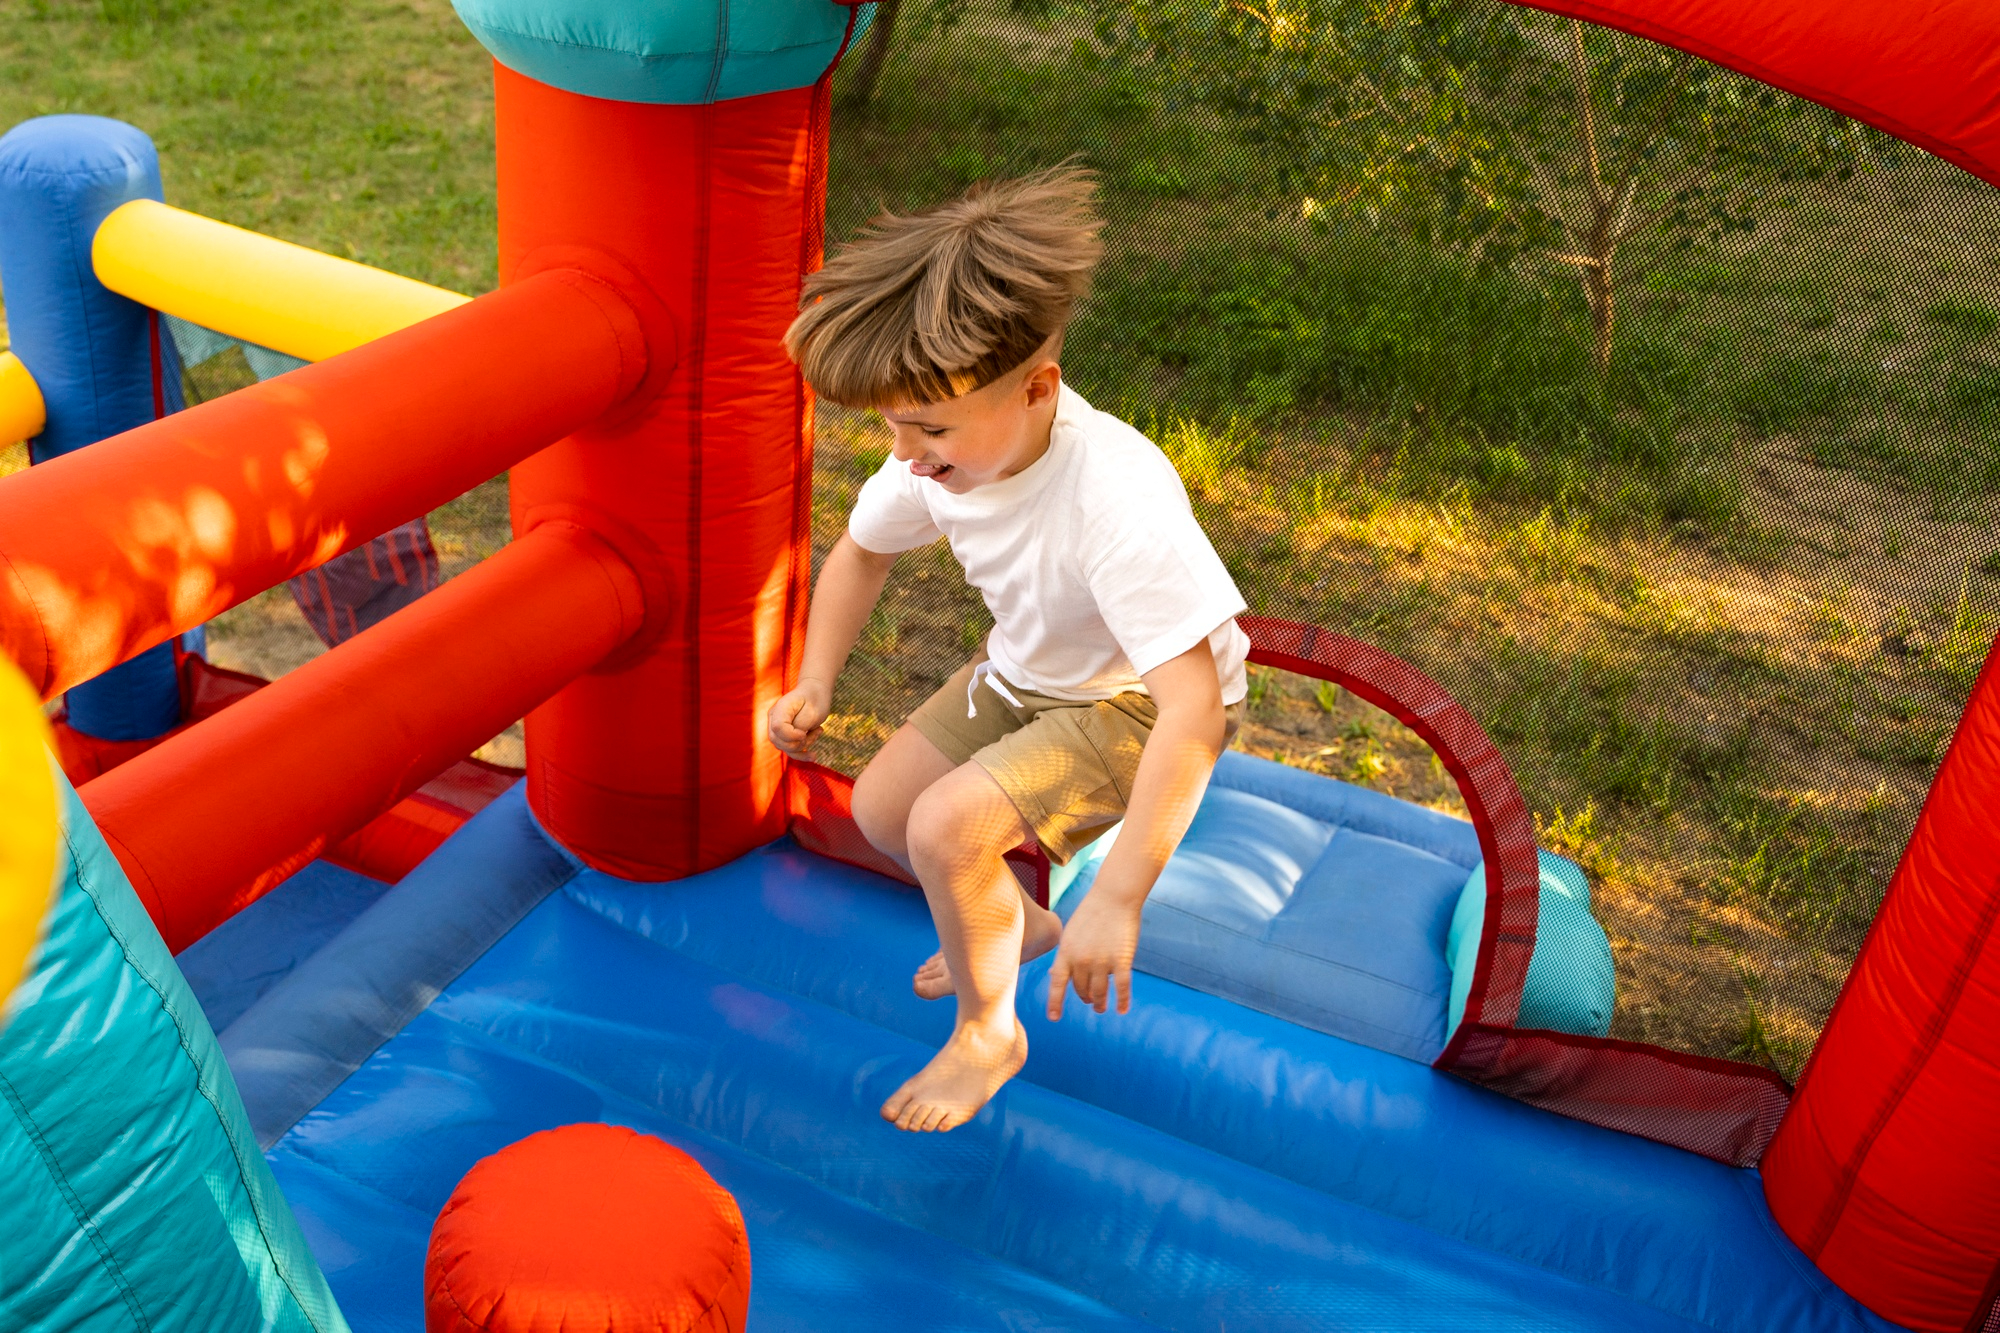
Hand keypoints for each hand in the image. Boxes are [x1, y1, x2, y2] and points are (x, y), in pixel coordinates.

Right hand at [768, 678, 832, 756]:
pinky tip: (814, 756)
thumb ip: (801, 726)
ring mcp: (776, 727)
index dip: (792, 735)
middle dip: (798, 743)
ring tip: (818, 730)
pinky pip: (789, 749)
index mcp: (780, 708)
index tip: (805, 732)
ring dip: (804, 745)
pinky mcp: (784, 735)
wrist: (815, 692)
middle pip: (778, 741)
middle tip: (816, 731)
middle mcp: (774, 718)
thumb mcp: (812, 712)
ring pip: (785, 747)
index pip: (778, 728)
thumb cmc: (815, 699)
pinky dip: (802, 754)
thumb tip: (796, 741)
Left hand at [1046, 890, 1141, 1019]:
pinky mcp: (1122, 960)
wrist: (1114, 897)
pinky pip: (1122, 987)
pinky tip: (1122, 1010)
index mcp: (1066, 952)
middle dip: (1085, 998)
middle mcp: (1082, 960)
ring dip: (1099, 1003)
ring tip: (1100, 1008)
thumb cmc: (1091, 914)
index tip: (1054, 1017)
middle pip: (1082, 989)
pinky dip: (1122, 1000)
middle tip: (1089, 1001)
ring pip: (1099, 992)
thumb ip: (1064, 956)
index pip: (1057, 983)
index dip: (1055, 1001)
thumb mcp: (1070, 934)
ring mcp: (1102, 961)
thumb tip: (1053, 976)